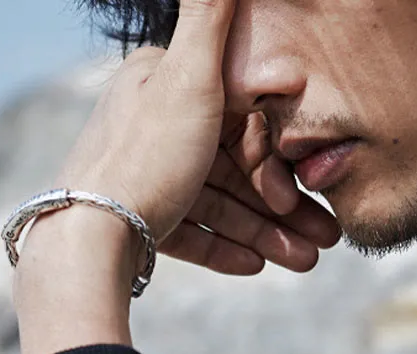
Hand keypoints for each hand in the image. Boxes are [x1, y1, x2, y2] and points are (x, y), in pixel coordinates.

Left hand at [52, 0, 339, 276]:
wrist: (92, 232)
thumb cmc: (146, 154)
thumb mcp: (188, 75)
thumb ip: (210, 14)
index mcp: (166, 86)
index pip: (239, 124)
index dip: (278, 162)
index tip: (309, 196)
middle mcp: (156, 129)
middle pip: (234, 172)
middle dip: (283, 210)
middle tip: (325, 242)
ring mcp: (147, 178)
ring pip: (218, 207)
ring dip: (265, 235)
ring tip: (303, 262)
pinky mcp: (139, 219)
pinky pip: (192, 233)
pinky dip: (224, 248)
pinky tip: (257, 265)